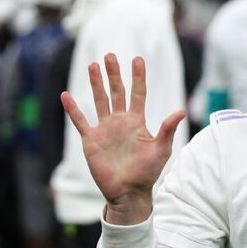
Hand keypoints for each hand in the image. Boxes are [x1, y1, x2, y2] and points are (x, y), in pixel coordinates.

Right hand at [61, 54, 184, 224]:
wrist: (129, 191)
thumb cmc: (147, 172)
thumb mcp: (161, 149)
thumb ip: (168, 129)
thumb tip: (180, 110)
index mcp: (137, 122)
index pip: (138, 94)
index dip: (138, 77)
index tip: (138, 59)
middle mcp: (120, 122)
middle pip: (117, 92)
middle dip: (114, 74)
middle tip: (110, 55)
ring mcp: (105, 129)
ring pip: (100, 101)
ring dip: (96, 83)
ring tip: (93, 65)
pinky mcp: (91, 140)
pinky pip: (80, 121)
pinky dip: (73, 109)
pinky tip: (66, 95)